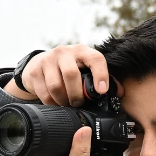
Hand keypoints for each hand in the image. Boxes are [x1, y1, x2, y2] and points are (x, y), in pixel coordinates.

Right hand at [5, 44, 121, 104]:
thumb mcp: (84, 69)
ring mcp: (48, 60)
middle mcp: (65, 52)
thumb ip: (101, 79)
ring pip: (56, 86)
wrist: (40, 64)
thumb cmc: (69, 69)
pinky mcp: (35, 71)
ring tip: (67, 104)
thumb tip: (119, 92)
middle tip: (79, 104)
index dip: (100, 75)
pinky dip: (51, 103)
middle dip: (76, 94)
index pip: (95, 58)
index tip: (102, 91)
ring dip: (63, 100)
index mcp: (82, 51)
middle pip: (71, 75)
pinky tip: (56, 103)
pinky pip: (44, 93)